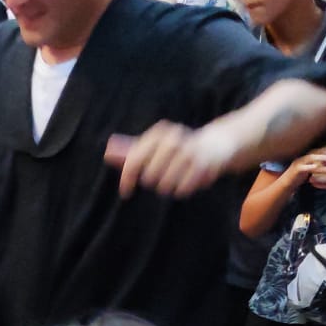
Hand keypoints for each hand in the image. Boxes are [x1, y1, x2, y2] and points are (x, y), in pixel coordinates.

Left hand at [105, 121, 240, 197]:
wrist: (217, 143)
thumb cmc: (178, 148)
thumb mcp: (157, 145)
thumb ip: (134, 151)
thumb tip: (108, 154)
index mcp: (159, 133)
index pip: (134, 160)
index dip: (126, 179)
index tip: (126, 192)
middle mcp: (173, 140)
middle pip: (149, 177)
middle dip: (154, 181)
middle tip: (164, 175)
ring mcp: (188, 152)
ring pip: (164, 186)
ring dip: (169, 186)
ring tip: (178, 175)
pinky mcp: (202, 165)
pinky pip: (181, 190)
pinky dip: (183, 189)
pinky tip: (190, 178)